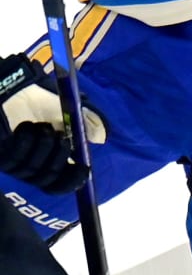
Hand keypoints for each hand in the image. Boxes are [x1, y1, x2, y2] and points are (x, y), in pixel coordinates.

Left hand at [0, 54, 104, 193]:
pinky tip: (25, 126)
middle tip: (61, 137)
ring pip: (34, 168)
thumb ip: (90, 121)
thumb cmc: (42, 101)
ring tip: (40, 126)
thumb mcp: (73, 110)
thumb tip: (100, 137)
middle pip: (49, 180)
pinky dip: (27, 139)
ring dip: (43, 144)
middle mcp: (34, 167)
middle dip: (59, 157)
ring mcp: (16, 164)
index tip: (84, 168)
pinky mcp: (3, 158)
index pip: (62, 184)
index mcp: (53, 160)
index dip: (74, 180)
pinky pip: (18, 156)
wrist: (17, 91)